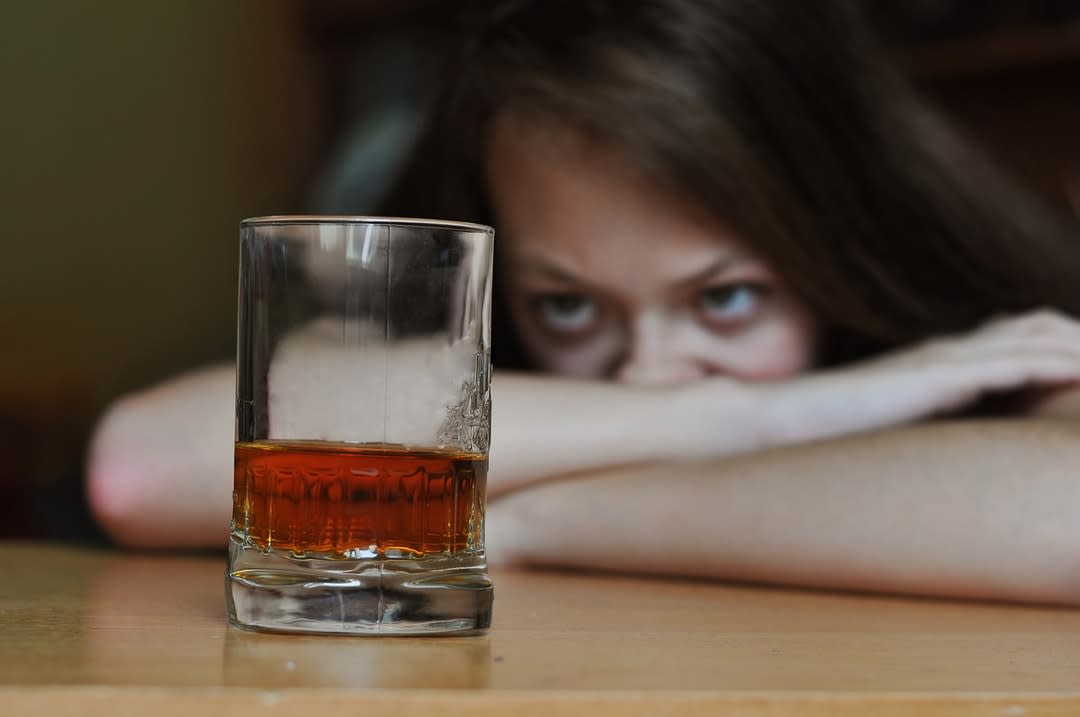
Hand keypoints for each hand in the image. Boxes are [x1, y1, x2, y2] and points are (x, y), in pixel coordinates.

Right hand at [750, 309, 1079, 446]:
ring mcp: (938, 362)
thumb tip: (953, 439)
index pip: (1013, 332)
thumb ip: (924, 417)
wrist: (778, 421)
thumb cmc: (825, 430)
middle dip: (1078, 336)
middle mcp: (944, 352)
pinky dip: (1049, 366)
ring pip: (1031, 339)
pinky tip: (1078, 373)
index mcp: (936, 361)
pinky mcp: (931, 380)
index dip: (1057, 341)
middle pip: (1033, 324)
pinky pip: (1008, 365)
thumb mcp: (889, 422)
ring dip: (1075, 348)